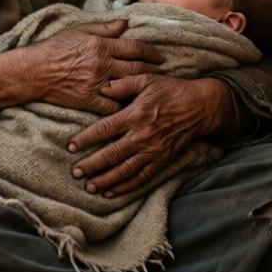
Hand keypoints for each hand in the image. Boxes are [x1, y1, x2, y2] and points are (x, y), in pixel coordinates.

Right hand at [25, 20, 164, 115]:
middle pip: (136, 68)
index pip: (135, 48)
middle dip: (153, 70)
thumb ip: (104, 27)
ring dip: (142, 88)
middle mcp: (101, 64)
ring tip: (152, 89)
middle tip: (162, 73)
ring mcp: (96, 83)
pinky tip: (131, 106)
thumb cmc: (55, 47)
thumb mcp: (79, 30)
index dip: (151, 52)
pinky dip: (123, 106)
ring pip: (127, 87)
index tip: (160, 57)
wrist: (35, 71)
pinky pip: (112, 106)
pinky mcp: (88, 100)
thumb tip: (125, 23)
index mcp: (101, 45)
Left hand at [67, 76, 232, 196]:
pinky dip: (126, 187)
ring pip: (125, 170)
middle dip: (91, 165)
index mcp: (135, 115)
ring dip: (105, 180)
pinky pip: (141, 177)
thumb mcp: (148, 80)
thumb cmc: (172, 90)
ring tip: (89, 186)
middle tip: (75, 172)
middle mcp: (142, 136)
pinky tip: (112, 191)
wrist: (201, 107)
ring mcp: (153, 150)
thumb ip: (124, 84)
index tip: (71, 147)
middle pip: (111, 154)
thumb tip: (102, 88)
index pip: (104, 130)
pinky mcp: (162, 160)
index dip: (86, 140)